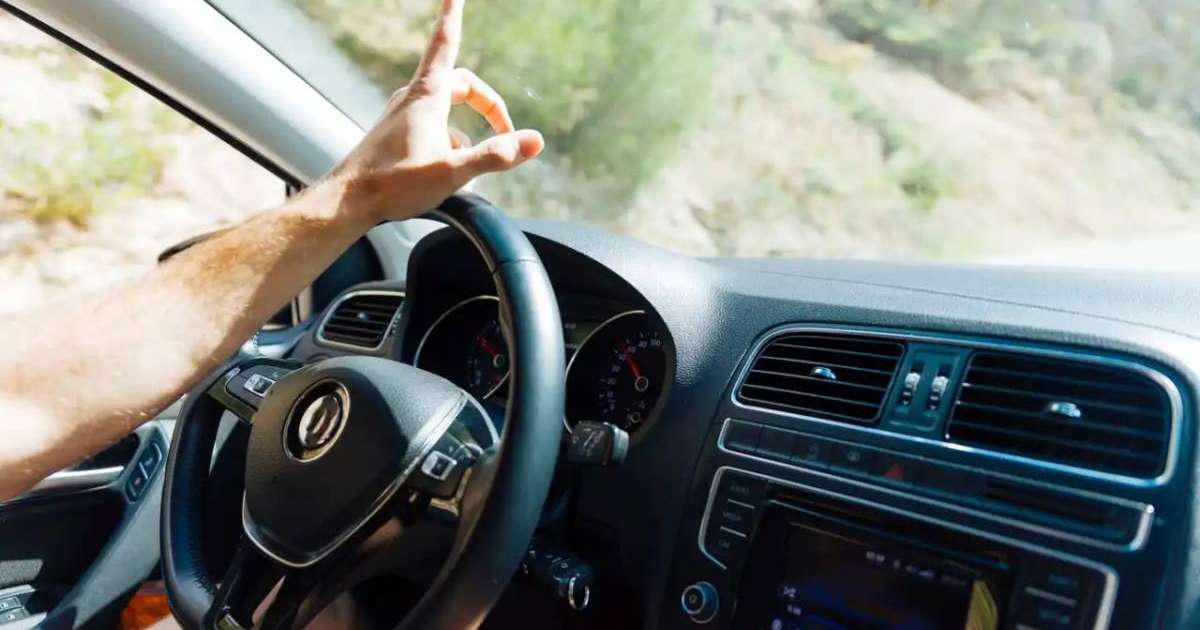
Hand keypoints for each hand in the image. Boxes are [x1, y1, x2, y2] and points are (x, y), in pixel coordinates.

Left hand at [326, 0, 543, 222]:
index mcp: (428, 95)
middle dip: (486, 104)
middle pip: (461, 85)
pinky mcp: (397, 134)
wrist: (348, 201)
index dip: (453, 15)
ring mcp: (404, 116)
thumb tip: (534, 141)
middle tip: (505, 131)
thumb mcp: (453, 172)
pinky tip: (449, 173)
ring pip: (447, 110)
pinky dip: (450, 144)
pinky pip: (433, 128)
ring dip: (467, 131)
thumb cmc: (393, 184)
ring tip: (471, 165)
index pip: (445, 43)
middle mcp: (414, 98)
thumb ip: (495, 155)